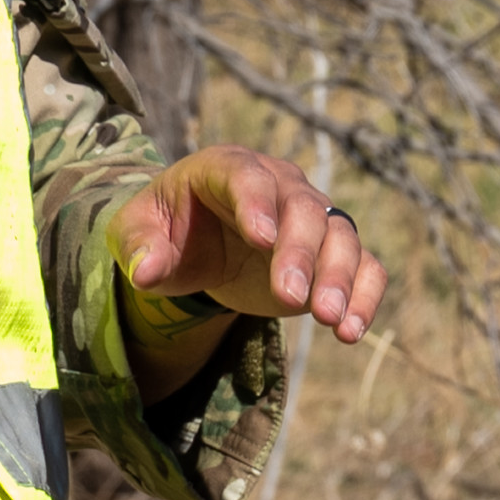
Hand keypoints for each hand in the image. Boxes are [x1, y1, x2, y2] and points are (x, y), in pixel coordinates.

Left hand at [119, 146, 386, 347]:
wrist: (196, 243)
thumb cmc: (165, 230)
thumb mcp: (135, 233)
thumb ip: (139, 247)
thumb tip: (147, 272)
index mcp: (226, 168)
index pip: (248, 176)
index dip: (257, 203)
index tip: (261, 239)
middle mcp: (279, 184)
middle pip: (303, 208)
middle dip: (300, 253)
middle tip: (291, 298)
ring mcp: (311, 216)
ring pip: (340, 235)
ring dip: (339, 277)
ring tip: (331, 321)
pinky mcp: (329, 252)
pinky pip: (363, 265)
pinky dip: (364, 294)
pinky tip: (351, 331)